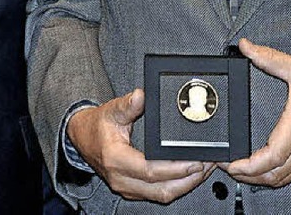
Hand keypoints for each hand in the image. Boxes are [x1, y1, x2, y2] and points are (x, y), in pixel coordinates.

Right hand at [66, 88, 213, 202]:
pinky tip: (189, 177)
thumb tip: (141, 95)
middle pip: (161, 189)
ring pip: (161, 195)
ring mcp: (126, 188)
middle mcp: (121, 179)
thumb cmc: (98, 125)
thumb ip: (128, 104)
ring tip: (204, 170)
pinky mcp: (132, 191)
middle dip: (188, 180)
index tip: (194, 160)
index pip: (150, 170)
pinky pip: (157, 194)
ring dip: (186, 186)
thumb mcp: (111, 110)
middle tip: (207, 165)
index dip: (175, 168)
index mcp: (116, 159)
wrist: (82, 138)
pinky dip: (176, 187)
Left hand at [223, 37, 290, 187]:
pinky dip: (279, 174)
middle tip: (230, 168)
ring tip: (244, 171)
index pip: (271, 158)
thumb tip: (246, 47)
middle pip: (275, 175)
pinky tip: (269, 167)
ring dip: (263, 179)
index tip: (231, 164)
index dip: (249, 167)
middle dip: (249, 177)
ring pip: (286, 177)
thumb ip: (268, 57)